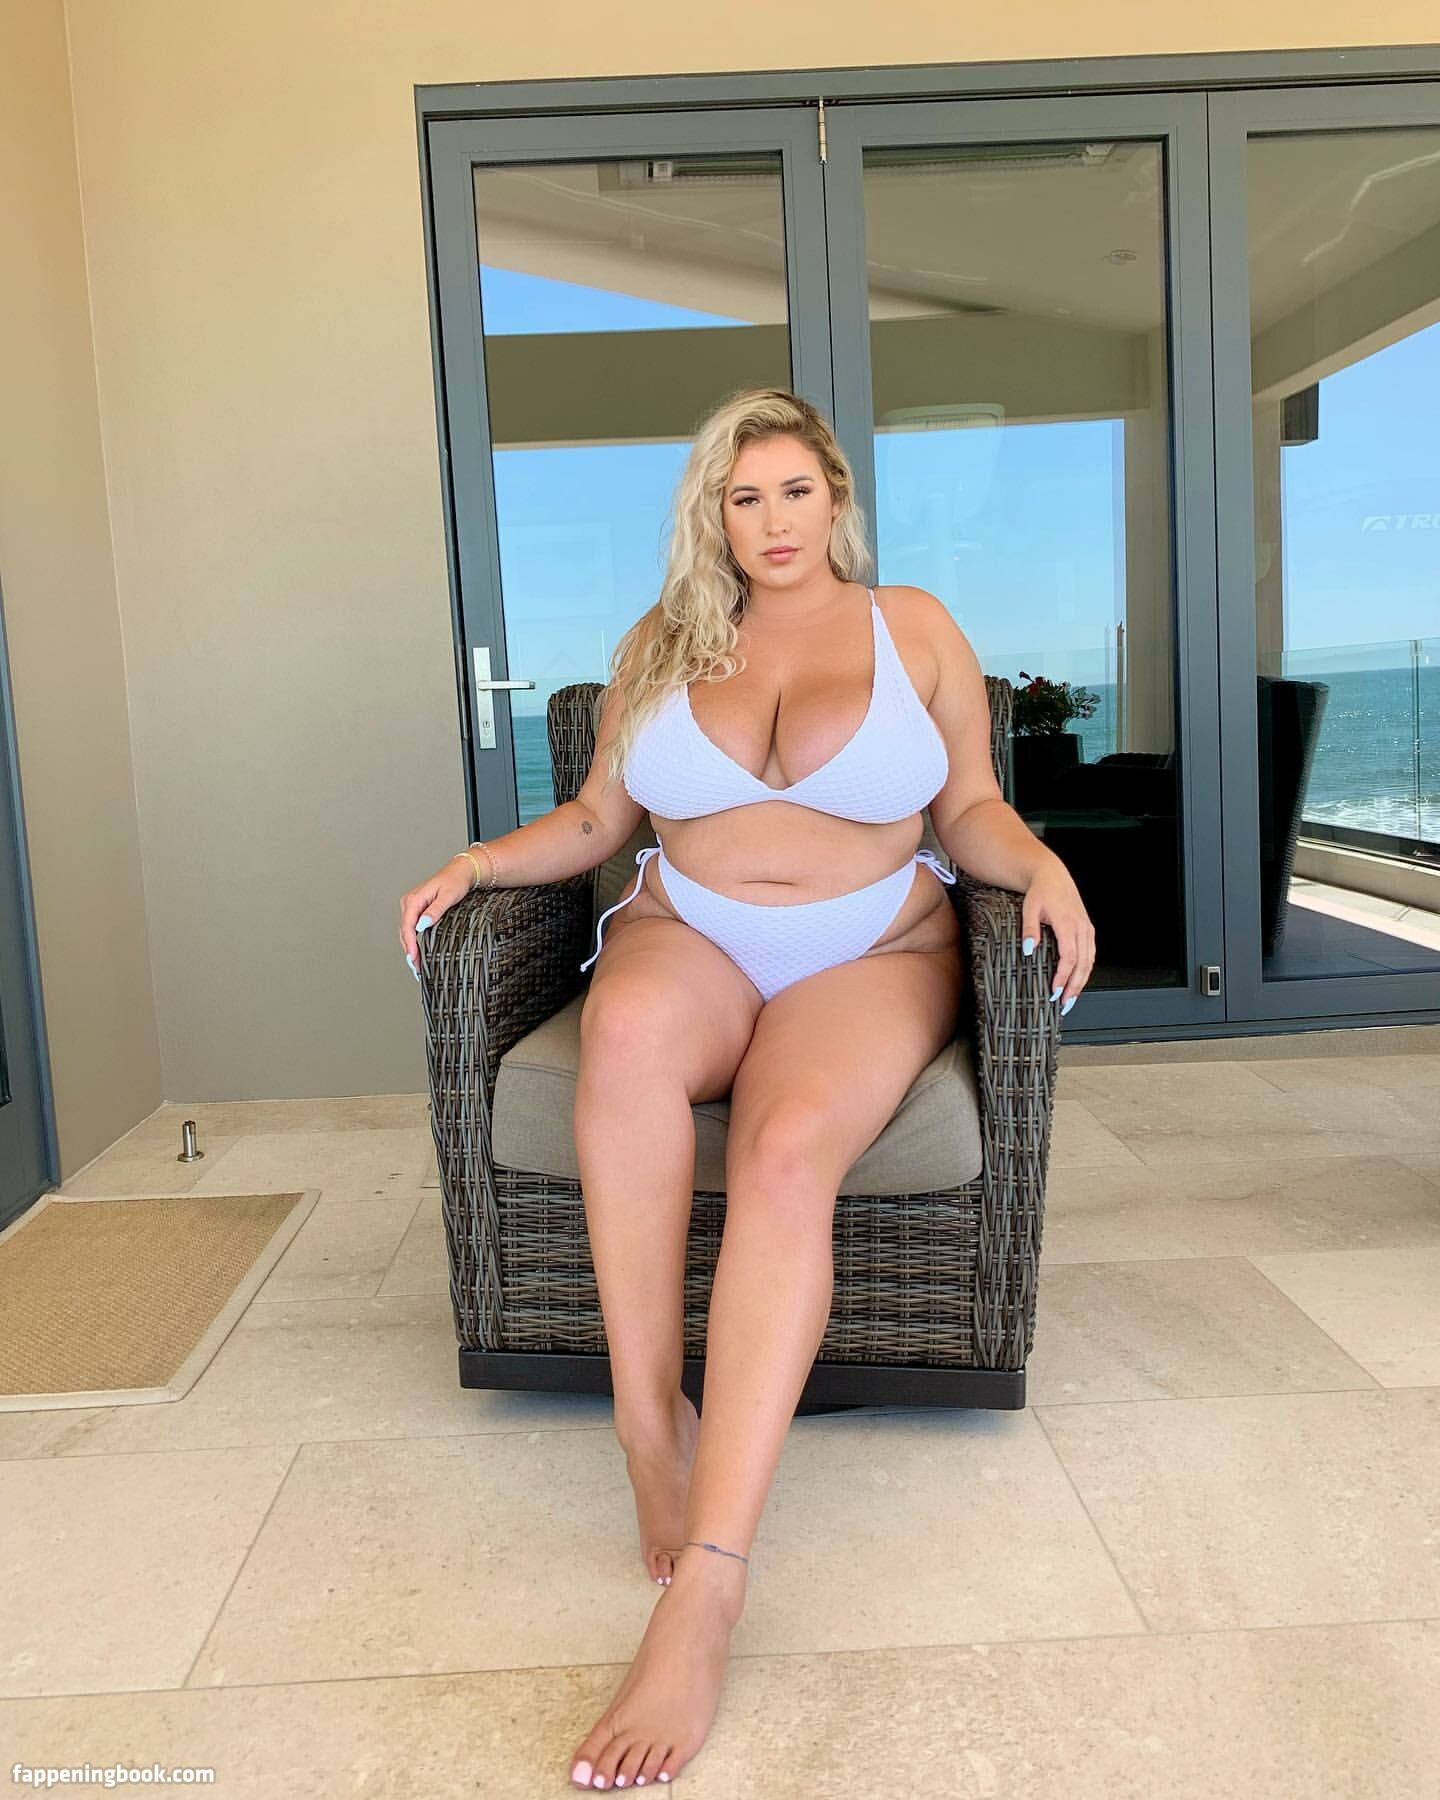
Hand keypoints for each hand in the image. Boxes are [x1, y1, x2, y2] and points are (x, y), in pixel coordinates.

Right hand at [398, 857, 473, 966]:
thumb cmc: (456, 881)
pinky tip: (417, 951)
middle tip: (416, 968)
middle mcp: (409, 902)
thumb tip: (422, 925)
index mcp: (414, 899)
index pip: (407, 926)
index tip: (413, 958)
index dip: (409, 944)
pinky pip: (411, 927)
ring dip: (410, 948)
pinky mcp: (417, 909)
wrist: (460, 872)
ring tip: (416, 965)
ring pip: (406, 931)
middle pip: (404, 931)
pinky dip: (412, 941)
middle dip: (409, 950)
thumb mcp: (448, 896)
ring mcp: (412, 905)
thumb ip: (435, 911)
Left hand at [1020, 856, 1094, 1016]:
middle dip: (1074, 986)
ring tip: (1070, 999)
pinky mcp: (1087, 931)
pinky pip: (1090, 955)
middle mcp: (1081, 927)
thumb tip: (1028, 950)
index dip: (1064, 976)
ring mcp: (1087, 929)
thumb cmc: (1040, 891)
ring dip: (1081, 982)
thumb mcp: (1029, 908)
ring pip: (1090, 962)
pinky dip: (1085, 971)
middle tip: (1064, 1004)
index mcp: (1068, 923)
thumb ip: (1029, 929)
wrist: (1052, 876)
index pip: (1069, 957)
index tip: (1055, 990)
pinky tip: (1077, 982)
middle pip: (1083, 964)